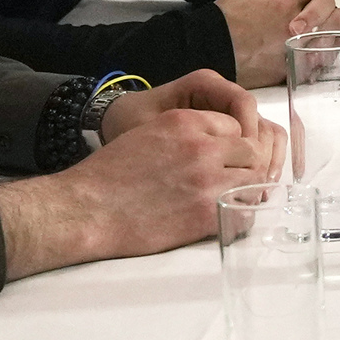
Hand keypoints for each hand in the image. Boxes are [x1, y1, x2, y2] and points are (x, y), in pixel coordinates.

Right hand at [0, 71, 279, 276]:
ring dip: (248, 189)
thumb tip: (218, 145)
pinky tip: (230, 217)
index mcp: (185, 121)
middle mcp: (202, 147)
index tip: (228, 158)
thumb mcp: (148, 134)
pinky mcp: (205, 213)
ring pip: (254, 180)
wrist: (85, 210)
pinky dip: (242, 215)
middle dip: (248, 165)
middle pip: (252, 151)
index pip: (236, 125)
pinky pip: (245, 211)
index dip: (234, 143)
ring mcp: (208, 180)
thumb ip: (186, 133)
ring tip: (236, 198)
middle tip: (237, 180)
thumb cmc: (108, 175)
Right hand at [214, 0, 339, 85]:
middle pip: (332, 9)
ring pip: (332, 35)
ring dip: (339, 30)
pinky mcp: (292, 66)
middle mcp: (294, 22)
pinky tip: (328, 51)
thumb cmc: (224, 20)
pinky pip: (320, 60)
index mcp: (284, 0)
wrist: (209, 50)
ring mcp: (295, 46)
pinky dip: (327, 54)